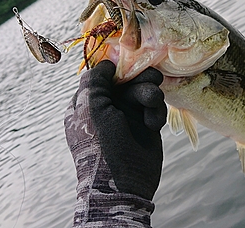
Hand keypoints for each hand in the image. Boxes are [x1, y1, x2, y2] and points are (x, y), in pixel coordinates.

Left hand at [65, 60, 165, 200]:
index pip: (102, 76)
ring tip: (154, 101)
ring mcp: (128, 117)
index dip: (117, 67)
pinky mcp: (147, 126)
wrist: (121, 185)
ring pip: (143, 92)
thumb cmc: (99, 146)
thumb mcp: (90, 109)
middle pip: (127, 80)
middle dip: (140, 78)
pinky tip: (153, 125)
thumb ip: (95, 81)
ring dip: (150, 94)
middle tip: (153, 76)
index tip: (130, 60)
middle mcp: (107, 108)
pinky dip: (156, 112)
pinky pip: (155, 108)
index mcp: (88, 103)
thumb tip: (106, 63)